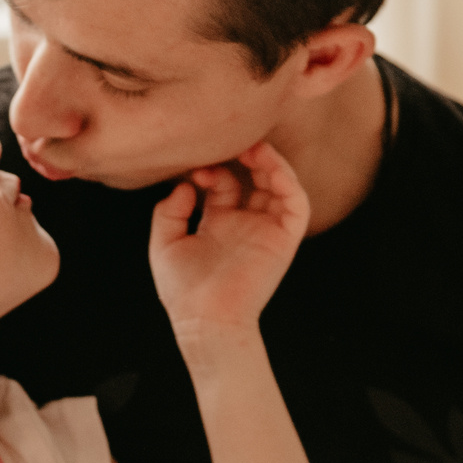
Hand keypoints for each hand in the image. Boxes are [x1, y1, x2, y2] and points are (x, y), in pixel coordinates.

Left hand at [149, 140, 310, 333]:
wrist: (204, 320)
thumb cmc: (182, 289)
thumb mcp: (165, 243)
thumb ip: (170, 211)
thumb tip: (186, 185)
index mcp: (218, 224)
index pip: (225, 183)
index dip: (213, 169)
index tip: (196, 169)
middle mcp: (245, 224)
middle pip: (255, 179)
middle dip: (245, 157)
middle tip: (230, 143)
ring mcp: (265, 230)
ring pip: (280, 185)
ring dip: (270, 162)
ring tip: (253, 148)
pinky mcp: (283, 239)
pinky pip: (297, 205)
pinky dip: (289, 181)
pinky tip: (271, 167)